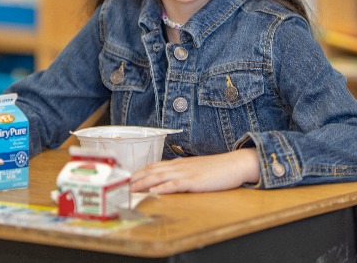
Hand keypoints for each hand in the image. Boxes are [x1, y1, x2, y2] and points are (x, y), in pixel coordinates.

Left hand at [129, 148, 259, 193]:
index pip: (153, 166)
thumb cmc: (217, 168)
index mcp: (179, 163)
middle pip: (151, 171)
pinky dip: (162, 189)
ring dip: (143, 184)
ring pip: (158, 177)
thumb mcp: (196, 169)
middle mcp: (178, 166)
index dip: (139, 172)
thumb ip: (183, 173)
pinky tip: (153, 193)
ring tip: (130, 190)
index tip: (127, 178)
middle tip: (121, 186)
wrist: (235, 164)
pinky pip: (174, 185)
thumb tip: (172, 179)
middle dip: (135, 179)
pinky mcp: (193, 181)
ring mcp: (185, 173)